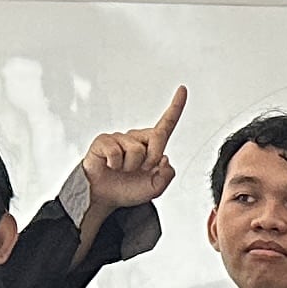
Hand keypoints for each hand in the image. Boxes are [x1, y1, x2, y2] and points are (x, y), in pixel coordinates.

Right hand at [82, 85, 187, 212]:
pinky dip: (115, 165)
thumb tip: (165, 159)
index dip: (176, 107)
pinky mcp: (104, 141)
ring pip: (136, 150)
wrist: (104, 198)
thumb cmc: (127, 189)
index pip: (166, 124)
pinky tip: (110, 167)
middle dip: (152, 158)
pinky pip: (116, 152)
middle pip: (158, 136)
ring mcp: (119, 138)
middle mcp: (136, 138)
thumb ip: (167, 175)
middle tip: (140, 170)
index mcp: (151, 146)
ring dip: (130, 167)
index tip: (183, 89)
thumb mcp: (155, 188)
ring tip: (121, 170)